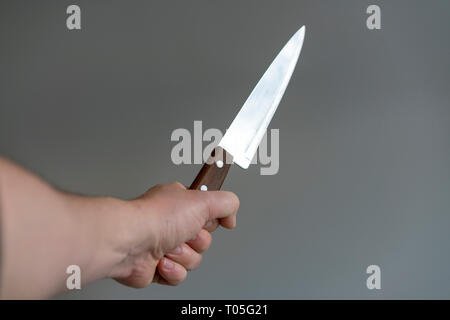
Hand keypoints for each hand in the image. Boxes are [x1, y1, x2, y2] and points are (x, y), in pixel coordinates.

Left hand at [108, 182, 238, 287]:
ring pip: (193, 259)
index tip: (204, 219)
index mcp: (180, 203)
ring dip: (183, 255)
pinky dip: (172, 270)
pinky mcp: (156, 267)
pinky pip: (178, 275)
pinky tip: (160, 260)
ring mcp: (163, 245)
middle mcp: (171, 223)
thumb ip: (227, 203)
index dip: (209, 220)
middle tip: (183, 233)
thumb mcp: (203, 200)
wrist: (130, 242)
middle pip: (203, 240)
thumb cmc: (156, 217)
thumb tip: (231, 216)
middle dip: (196, 241)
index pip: (208, 215)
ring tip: (167, 246)